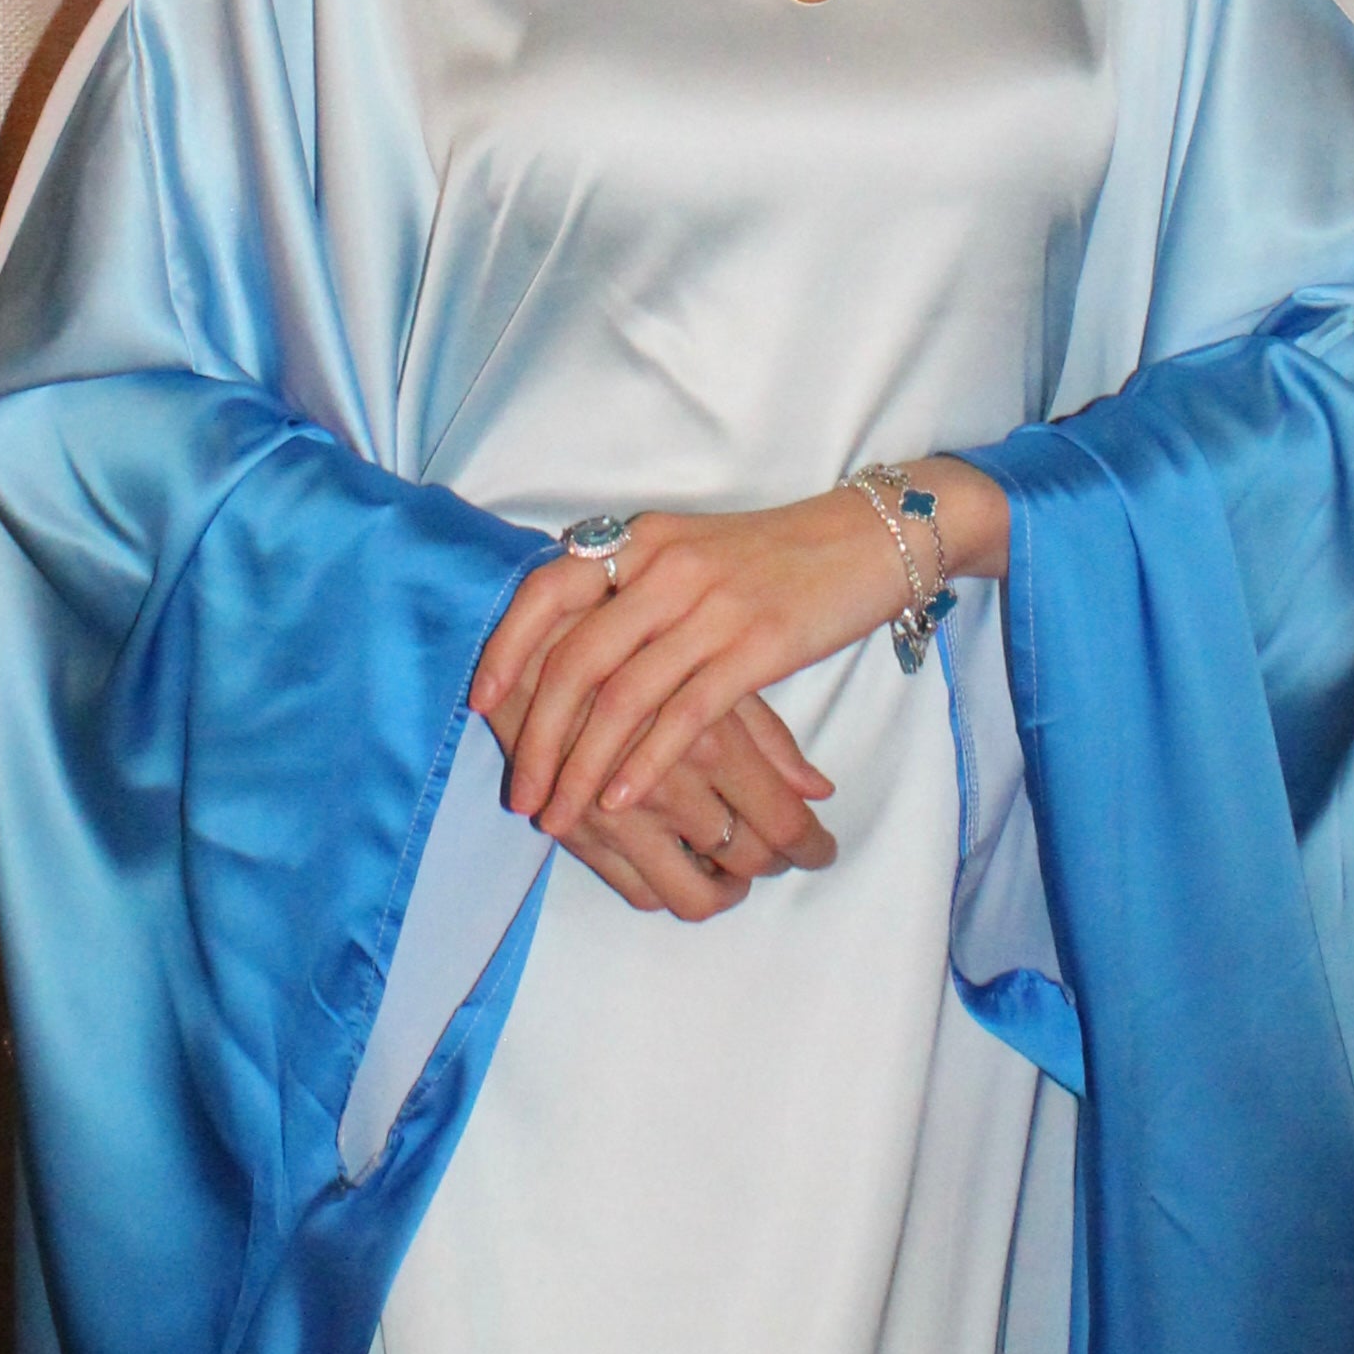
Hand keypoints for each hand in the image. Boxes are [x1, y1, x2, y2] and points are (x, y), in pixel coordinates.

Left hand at [473, 463, 1010, 850]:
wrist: (870, 538)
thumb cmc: (778, 556)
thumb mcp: (693, 554)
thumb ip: (636, 592)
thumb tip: (571, 653)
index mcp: (642, 540)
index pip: (547, 590)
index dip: (507, 648)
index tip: (483, 704)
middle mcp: (665, 568)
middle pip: (575, 660)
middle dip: (538, 736)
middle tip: (521, 794)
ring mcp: (711, 606)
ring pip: (622, 699)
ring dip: (582, 766)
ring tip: (559, 814)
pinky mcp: (757, 646)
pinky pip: (683, 716)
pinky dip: (644, 765)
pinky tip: (621, 802)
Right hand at [476, 676, 836, 921]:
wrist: (527, 637)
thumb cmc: (629, 641)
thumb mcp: (704, 669)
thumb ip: (767, 736)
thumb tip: (818, 790)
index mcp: (710, 740)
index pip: (783, 823)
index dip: (813, 846)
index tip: (820, 848)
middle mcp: (670, 787)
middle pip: (747, 861)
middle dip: (773, 864)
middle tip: (779, 852)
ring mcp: (620, 818)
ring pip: (693, 895)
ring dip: (722, 889)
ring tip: (729, 867)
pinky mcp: (578, 834)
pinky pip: (638, 891)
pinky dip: (668, 889)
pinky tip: (679, 861)